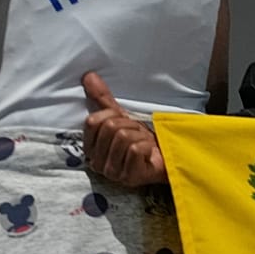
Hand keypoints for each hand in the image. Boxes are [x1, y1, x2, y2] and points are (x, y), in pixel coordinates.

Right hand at [82, 71, 167, 187]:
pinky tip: (149, 152)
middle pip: (110, 127)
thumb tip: (89, 76)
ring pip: (123, 137)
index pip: (93, 121)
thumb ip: (103, 99)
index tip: (124, 121)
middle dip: (131, 125)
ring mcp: (112, 173)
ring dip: (140, 135)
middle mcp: (97, 163)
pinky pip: (136, 149)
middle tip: (138, 134)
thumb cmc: (140, 139)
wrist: (165, 158)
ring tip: (144, 143)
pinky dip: (147, 146)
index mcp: (90, 148)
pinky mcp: (128, 177)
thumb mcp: (121, 117)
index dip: (113, 115)